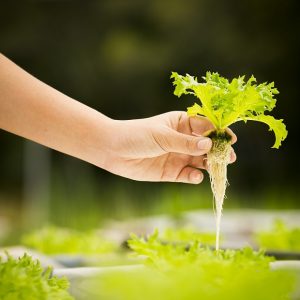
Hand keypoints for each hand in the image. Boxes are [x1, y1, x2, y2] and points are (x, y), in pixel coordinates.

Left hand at [104, 111, 235, 183]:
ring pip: (200, 161)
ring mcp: (178, 156)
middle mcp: (183, 140)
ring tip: (216, 168)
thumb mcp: (163, 136)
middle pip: (206, 146)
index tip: (230, 139)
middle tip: (229, 158)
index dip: (218, 132)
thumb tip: (210, 144)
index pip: (205, 126)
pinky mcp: (172, 172)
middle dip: (218, 151)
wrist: (113, 150)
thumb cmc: (137, 135)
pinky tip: (195, 176)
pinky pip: (188, 175)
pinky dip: (194, 176)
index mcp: (182, 124)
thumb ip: (185, 142)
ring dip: (209, 165)